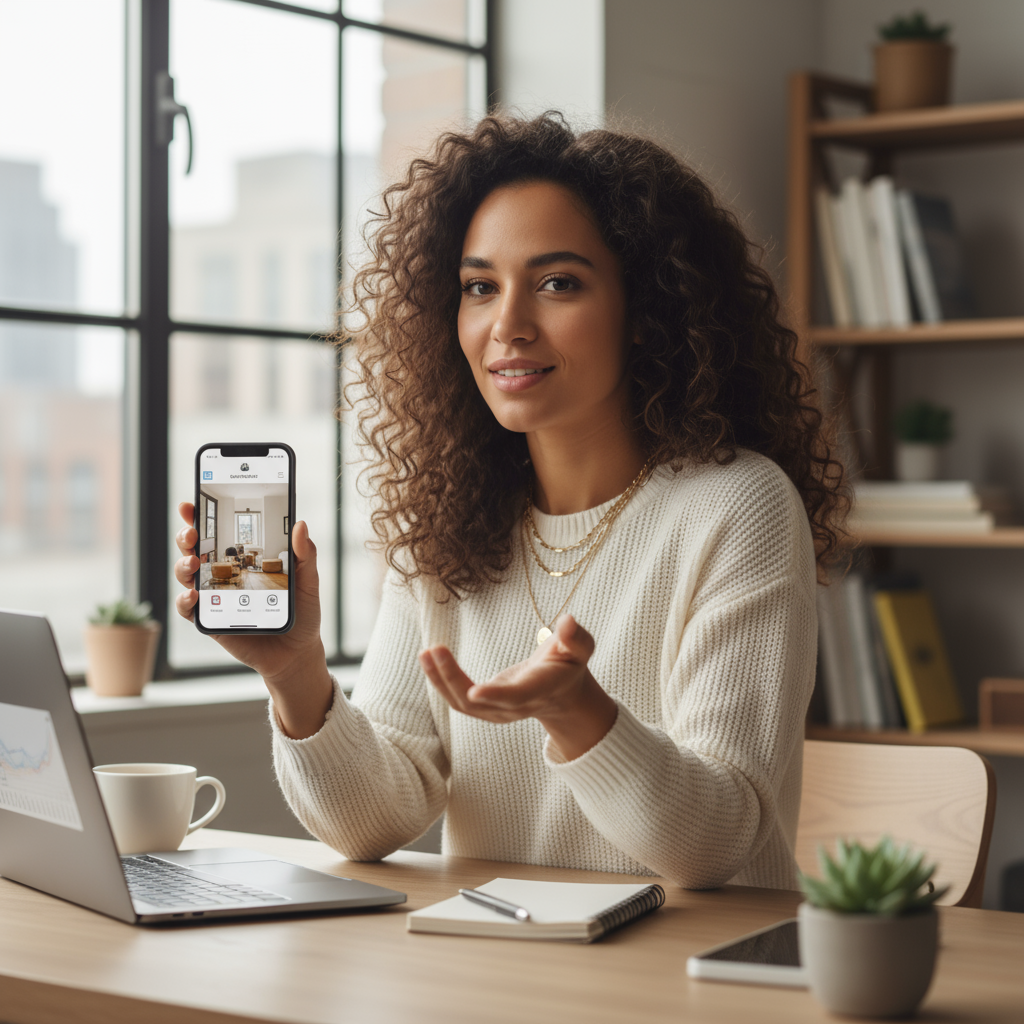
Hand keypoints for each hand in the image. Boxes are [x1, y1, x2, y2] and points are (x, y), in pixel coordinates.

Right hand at [173, 502, 331, 737]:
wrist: (297, 652)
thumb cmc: (301, 613)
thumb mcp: (308, 581)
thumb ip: (304, 554)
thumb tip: (300, 524)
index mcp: (244, 559)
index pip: (218, 531)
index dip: (201, 516)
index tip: (191, 504)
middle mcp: (224, 574)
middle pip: (195, 549)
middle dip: (187, 536)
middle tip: (192, 533)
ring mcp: (214, 596)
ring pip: (186, 575)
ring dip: (183, 565)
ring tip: (192, 563)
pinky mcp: (211, 620)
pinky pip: (189, 609)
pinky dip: (185, 600)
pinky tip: (194, 595)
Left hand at [418, 614, 617, 761]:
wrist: (562, 694)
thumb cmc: (570, 664)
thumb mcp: (580, 648)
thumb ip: (575, 637)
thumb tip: (568, 622)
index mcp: (540, 690)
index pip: (516, 696)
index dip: (496, 695)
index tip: (473, 691)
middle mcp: (516, 707)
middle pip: (480, 702)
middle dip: (453, 679)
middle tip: (433, 650)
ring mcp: (498, 711)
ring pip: (463, 705)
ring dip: (440, 681)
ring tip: (425, 653)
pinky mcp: (485, 708)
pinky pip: (457, 701)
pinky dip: (440, 682)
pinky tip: (428, 661)